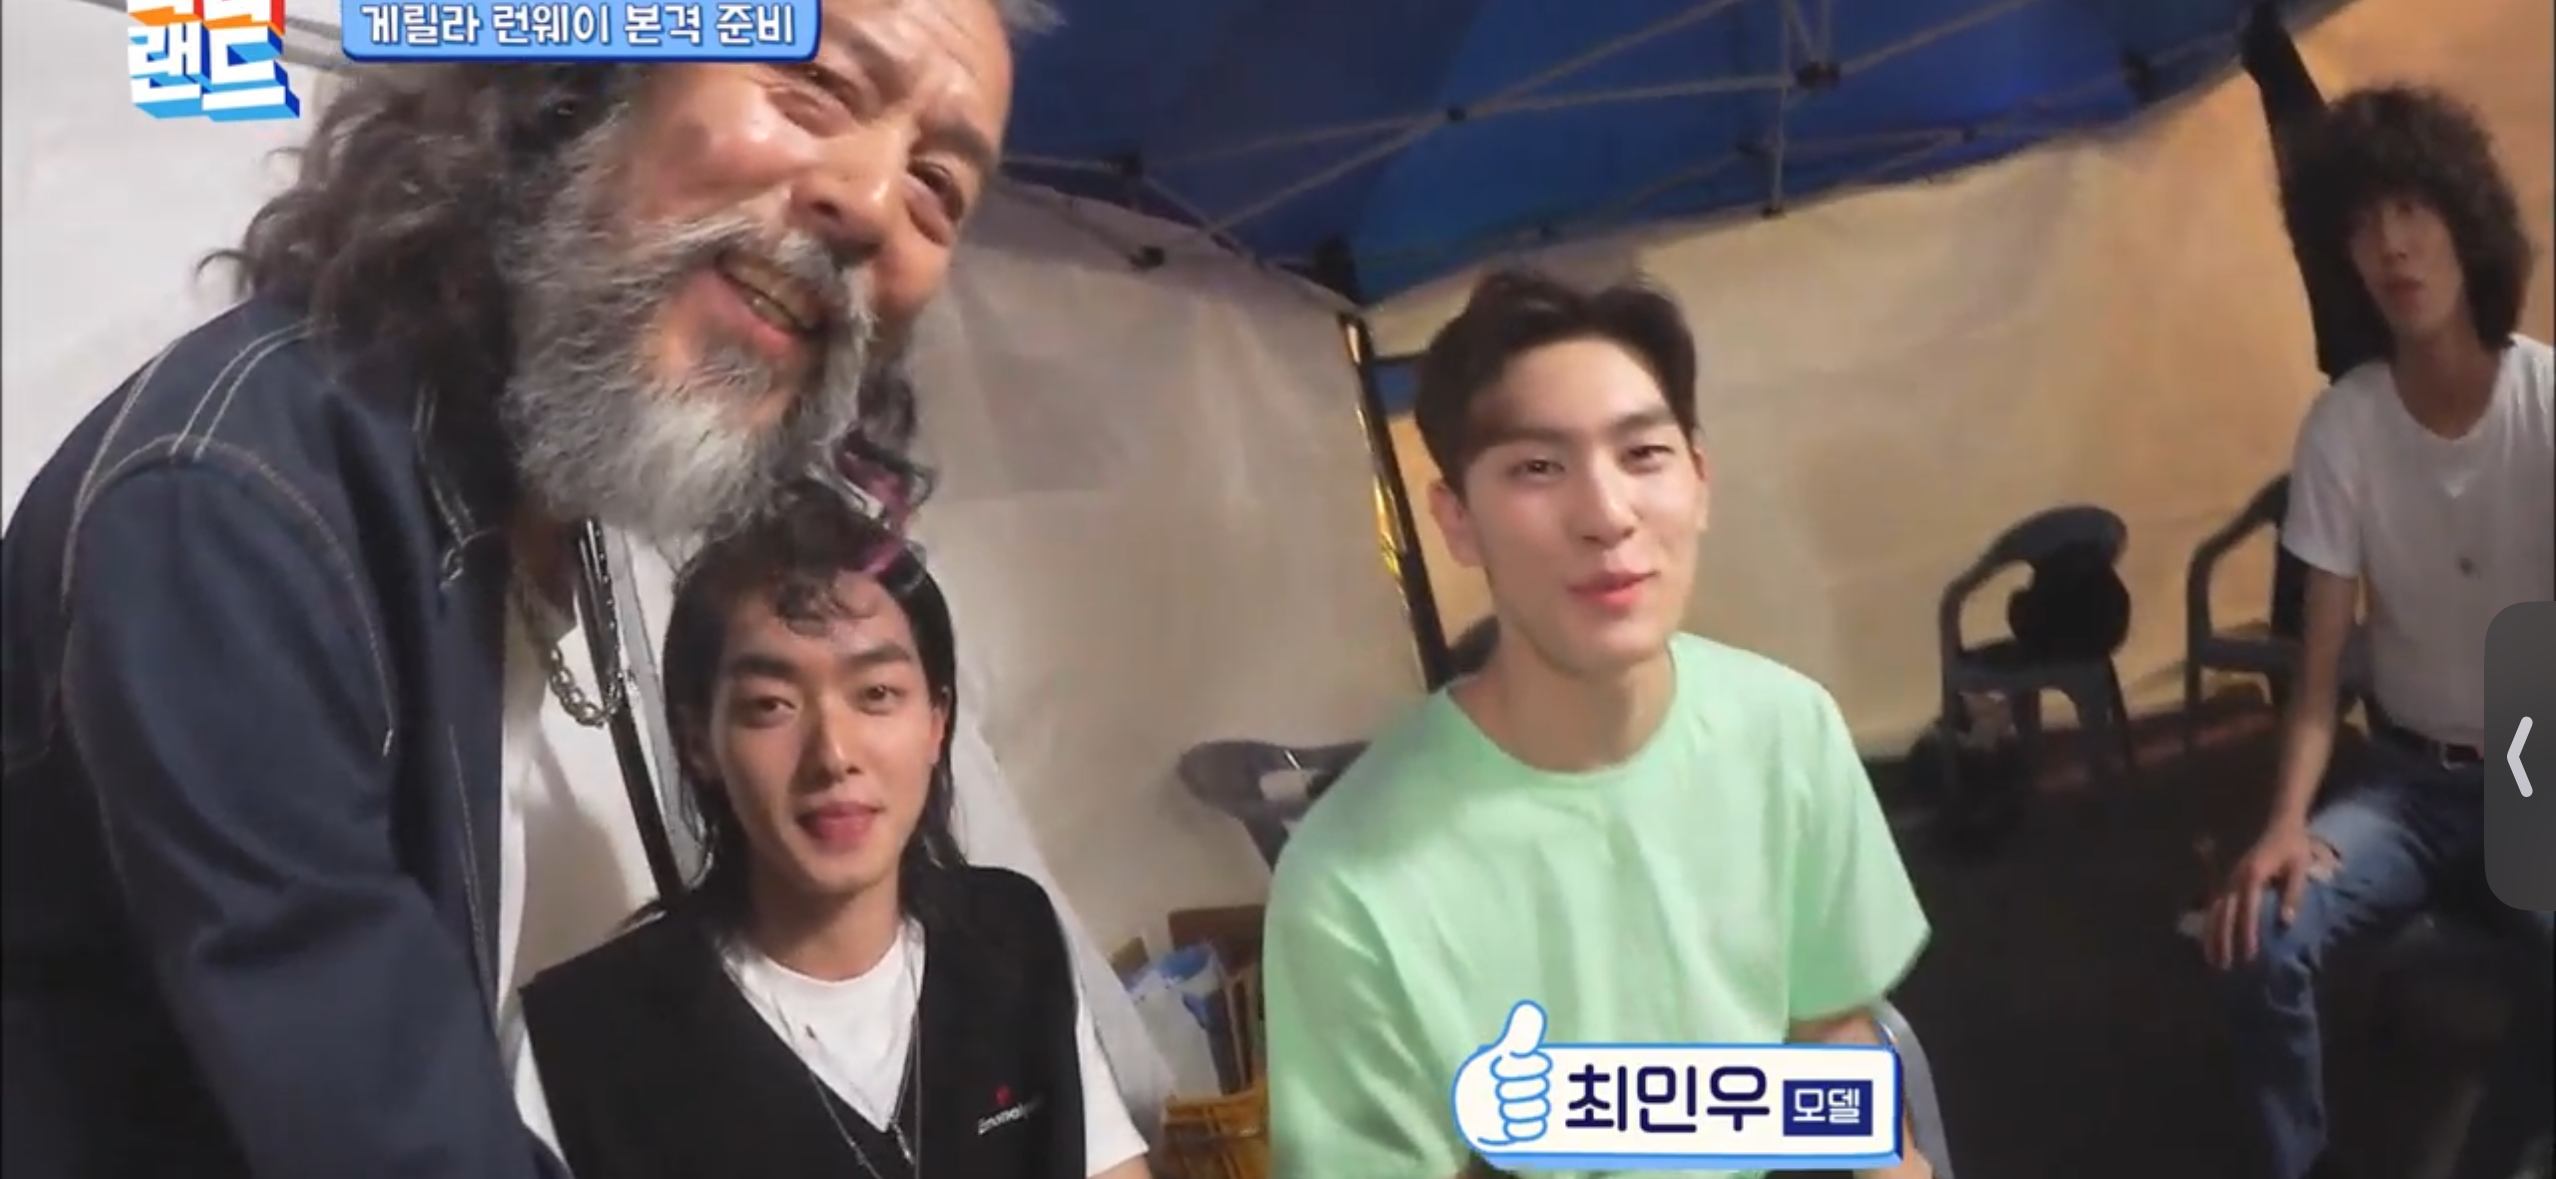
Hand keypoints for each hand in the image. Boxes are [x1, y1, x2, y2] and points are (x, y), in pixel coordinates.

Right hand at [1452, 1002, 1553, 1149]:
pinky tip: (1541, 1124)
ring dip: (1533, 1108)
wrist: (1475, 1112)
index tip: (1546, 1064)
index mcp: (1482, 1067)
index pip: (1507, 1066)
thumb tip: (1530, 1009)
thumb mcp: (1505, 1056)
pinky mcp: (1488, 1135)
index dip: (1530, 1066)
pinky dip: (1528, 1128)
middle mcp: (1477, 1091)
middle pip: (1509, 1090)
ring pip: (1512, 1112)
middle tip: (1546, 1086)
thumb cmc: (1495, 1078)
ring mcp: (1482, 1114)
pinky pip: (1510, 1133)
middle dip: (1533, 1087)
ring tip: (1545, 1104)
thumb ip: (1519, 1036)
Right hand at [2204, 821, 2336, 968]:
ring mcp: (2229, 879)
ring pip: (2214, 911)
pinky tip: (2209, 942)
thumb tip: (2285, 922)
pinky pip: (2214, 907)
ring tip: (2213, 961)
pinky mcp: (2228, 882)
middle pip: (2224, 913)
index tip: (2250, 955)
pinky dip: (2211, 926)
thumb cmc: (2293, 847)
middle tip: (2225, 967)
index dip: (2247, 932)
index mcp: (2253, 874)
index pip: (2247, 909)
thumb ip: (2293, 894)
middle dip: (2223, 940)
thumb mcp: (2299, 867)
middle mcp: (2235, 878)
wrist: (2280, 825)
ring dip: (2212, 936)